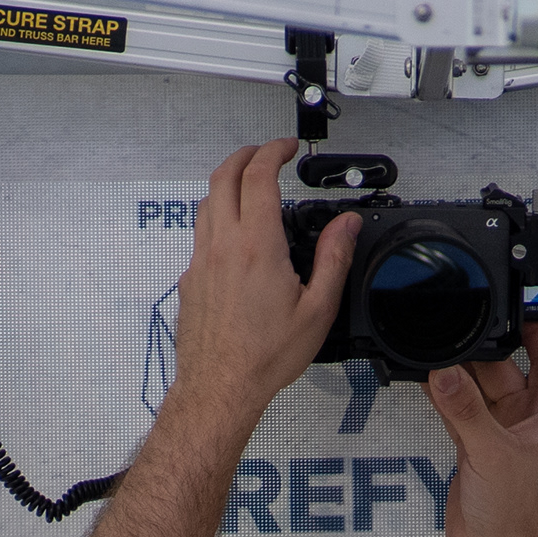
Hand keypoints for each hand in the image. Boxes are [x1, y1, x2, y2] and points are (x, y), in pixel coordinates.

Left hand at [161, 140, 353, 442]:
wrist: (220, 387)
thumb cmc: (264, 357)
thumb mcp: (317, 309)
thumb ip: (334, 259)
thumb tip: (346, 226)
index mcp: (257, 246)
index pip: (259, 176)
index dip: (273, 152)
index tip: (286, 149)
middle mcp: (223, 246)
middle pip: (223, 177)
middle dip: (245, 156)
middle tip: (265, 154)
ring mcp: (201, 261)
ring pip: (206, 203)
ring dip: (227, 184)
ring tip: (248, 187)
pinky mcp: (190, 280)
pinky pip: (201, 235)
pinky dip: (217, 219)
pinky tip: (234, 236)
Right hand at [424, 322, 537, 536]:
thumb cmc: (514, 512)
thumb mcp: (491, 452)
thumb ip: (466, 410)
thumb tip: (446, 373)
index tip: (521, 307)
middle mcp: (526, 421)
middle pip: (508, 369)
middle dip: (486, 348)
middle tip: (462, 323)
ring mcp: (499, 434)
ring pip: (480, 389)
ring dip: (461, 372)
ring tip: (439, 345)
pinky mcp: (474, 448)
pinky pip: (459, 410)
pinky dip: (444, 396)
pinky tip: (427, 376)